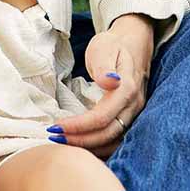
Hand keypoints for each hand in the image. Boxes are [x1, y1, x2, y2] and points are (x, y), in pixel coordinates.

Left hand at [49, 14, 152, 158]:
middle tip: (54, 137)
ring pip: (114, 141)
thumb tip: (109, 81)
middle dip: (80, 140)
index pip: (102, 117)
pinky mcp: (130, 117)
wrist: (133, 43)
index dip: (79, 125)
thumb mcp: (104, 47)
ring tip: (64, 143)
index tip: (56, 126)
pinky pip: (117, 139)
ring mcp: (135, 113)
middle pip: (108, 134)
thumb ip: (104, 66)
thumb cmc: (113, 44)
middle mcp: (134, 106)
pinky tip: (81, 144)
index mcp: (127, 89)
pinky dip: (99, 146)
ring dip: (89, 146)